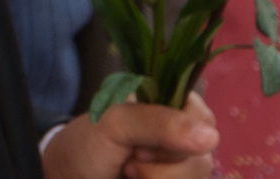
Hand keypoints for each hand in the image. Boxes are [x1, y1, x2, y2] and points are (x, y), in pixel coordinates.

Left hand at [42, 92, 217, 177]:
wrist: (67, 177)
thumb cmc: (86, 144)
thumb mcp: (115, 123)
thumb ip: (159, 123)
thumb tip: (211, 137)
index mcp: (168, 108)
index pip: (204, 120)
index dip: (180, 136)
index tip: (144, 144)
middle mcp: (179, 139)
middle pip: (202, 159)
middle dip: (165, 167)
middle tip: (131, 160)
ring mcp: (176, 167)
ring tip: (128, 173)